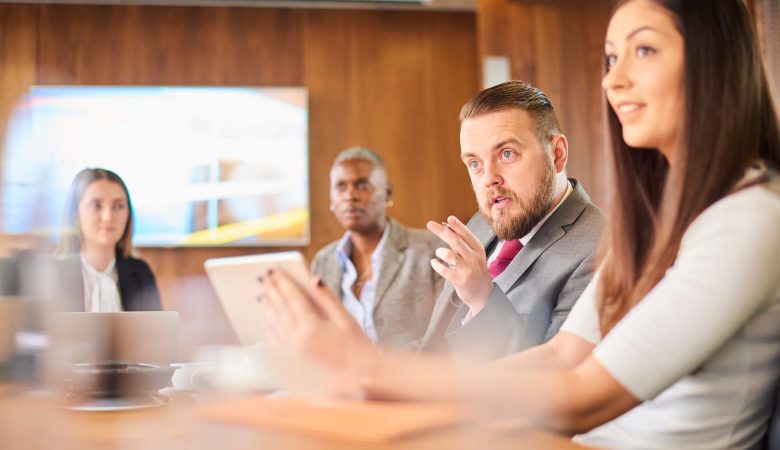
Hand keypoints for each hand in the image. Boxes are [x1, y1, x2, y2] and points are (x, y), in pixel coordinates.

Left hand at [260, 268, 375, 394]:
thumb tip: (314, 280)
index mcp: (312, 326)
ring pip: (274, 323)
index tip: (273, 270)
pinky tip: (268, 319)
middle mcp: (298, 339)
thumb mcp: (345, 318)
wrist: (359, 375)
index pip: (292, 297)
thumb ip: (327, 298)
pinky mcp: (293, 359)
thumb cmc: (356, 346)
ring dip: (268, 307)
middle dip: (271, 290)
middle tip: (264, 277)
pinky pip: (275, 339)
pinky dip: (270, 325)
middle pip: (279, 308)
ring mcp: (293, 350)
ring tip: (263, 293)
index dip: (282, 281)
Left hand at [426, 215, 493, 315]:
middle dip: (442, 231)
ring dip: (440, 252)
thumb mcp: (473, 253)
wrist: (483, 293)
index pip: (466, 234)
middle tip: (429, 224)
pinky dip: (436, 265)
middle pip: (455, 241)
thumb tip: (445, 224)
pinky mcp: (460, 281)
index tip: (448, 218)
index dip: (457, 225)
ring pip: (449, 255)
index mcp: (477, 248)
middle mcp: (474, 257)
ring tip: (439, 253)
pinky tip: (434, 263)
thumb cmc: (474, 269)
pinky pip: (444, 270)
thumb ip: (461, 240)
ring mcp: (467, 269)